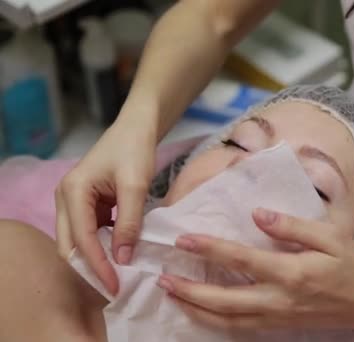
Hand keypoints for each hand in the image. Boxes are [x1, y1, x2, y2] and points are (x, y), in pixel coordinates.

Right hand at [56, 117, 156, 294]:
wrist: (137, 128)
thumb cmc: (135, 150)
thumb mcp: (136, 186)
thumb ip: (129, 222)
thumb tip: (123, 258)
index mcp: (73, 191)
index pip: (81, 238)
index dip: (97, 265)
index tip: (115, 286)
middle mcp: (65, 198)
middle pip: (70, 244)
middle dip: (90, 267)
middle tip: (114, 288)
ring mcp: (74, 202)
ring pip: (78, 241)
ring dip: (95, 258)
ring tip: (118, 276)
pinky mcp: (86, 204)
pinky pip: (90, 232)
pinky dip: (103, 246)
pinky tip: (120, 255)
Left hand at [157, 208, 353, 330]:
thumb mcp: (330, 237)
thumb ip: (292, 227)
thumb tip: (259, 215)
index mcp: (291, 273)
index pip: (241, 260)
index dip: (210, 248)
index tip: (184, 238)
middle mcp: (279, 301)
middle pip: (224, 301)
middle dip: (190, 290)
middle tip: (163, 278)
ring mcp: (279, 318)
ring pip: (228, 321)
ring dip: (197, 310)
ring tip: (174, 296)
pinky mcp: (282, 327)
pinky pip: (242, 328)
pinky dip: (217, 322)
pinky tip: (204, 312)